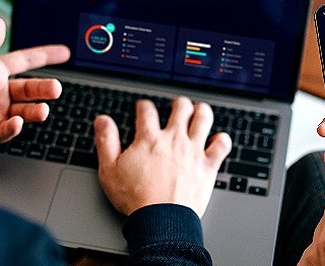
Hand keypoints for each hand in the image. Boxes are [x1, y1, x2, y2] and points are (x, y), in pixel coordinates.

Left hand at [0, 19, 69, 153]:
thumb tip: (0, 23)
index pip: (24, 61)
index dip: (45, 56)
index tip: (65, 53)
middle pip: (30, 88)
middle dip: (46, 88)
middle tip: (55, 88)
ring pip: (26, 111)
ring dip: (36, 110)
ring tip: (42, 110)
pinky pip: (9, 130)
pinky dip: (15, 127)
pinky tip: (15, 122)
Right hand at [94, 97, 231, 216]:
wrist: (161, 221)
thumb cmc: (136, 198)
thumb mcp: (109, 169)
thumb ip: (106, 141)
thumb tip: (102, 120)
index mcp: (149, 139)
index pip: (147, 110)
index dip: (144, 105)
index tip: (143, 107)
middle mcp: (173, 139)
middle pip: (181, 108)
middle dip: (179, 103)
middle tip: (177, 105)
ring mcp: (193, 151)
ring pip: (203, 118)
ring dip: (202, 112)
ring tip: (199, 111)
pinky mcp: (207, 166)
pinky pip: (221, 145)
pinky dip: (222, 140)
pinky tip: (218, 139)